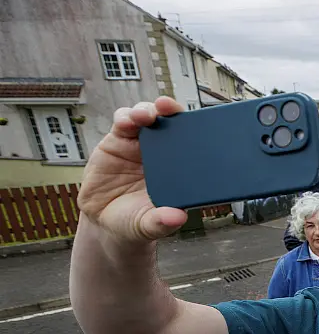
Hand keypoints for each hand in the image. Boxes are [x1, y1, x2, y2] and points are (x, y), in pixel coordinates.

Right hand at [77, 97, 188, 242]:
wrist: (104, 220)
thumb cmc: (134, 219)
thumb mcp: (148, 226)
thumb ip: (161, 222)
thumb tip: (178, 218)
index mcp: (179, 169)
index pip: (193, 144)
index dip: (197, 130)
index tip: (201, 124)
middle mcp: (163, 152)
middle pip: (171, 123)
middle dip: (171, 110)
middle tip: (168, 108)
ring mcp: (140, 144)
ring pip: (147, 117)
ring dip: (147, 110)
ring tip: (145, 116)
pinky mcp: (118, 140)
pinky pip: (123, 122)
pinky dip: (126, 117)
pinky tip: (127, 121)